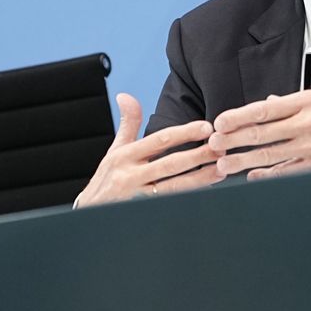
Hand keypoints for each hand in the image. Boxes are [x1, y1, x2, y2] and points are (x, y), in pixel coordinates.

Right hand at [73, 94, 218, 206]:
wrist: (89, 214)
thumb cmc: (106, 180)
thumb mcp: (114, 151)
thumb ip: (127, 124)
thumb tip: (125, 95)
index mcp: (124, 156)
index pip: (159, 141)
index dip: (184, 133)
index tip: (206, 127)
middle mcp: (129, 176)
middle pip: (170, 164)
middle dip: (198, 155)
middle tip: (221, 148)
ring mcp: (136, 198)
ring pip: (174, 187)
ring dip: (200, 178)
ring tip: (222, 169)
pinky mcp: (142, 214)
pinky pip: (171, 204)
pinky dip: (190, 198)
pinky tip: (208, 192)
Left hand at [208, 90, 310, 179]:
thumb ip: (293, 103)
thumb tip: (268, 106)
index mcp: (307, 102)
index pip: (265, 110)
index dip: (239, 117)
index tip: (220, 122)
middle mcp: (307, 124)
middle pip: (262, 133)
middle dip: (234, 140)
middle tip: (213, 145)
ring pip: (270, 155)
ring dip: (244, 161)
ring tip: (223, 165)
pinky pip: (287, 172)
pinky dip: (268, 175)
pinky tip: (253, 177)